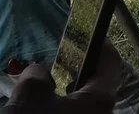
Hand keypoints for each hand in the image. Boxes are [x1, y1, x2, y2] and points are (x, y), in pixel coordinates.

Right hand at [5, 44, 122, 113]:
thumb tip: (38, 70)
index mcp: (101, 99)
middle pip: (102, 82)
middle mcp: (105, 112)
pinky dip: (74, 104)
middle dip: (86, 68)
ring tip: (58, 78)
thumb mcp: (27, 100)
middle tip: (68, 56)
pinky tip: (54, 103)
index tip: (87, 34)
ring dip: (78, 89)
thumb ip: (36, 79)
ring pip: (93, 100)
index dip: (99, 45)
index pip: (110, 62)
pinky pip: (85, 111)